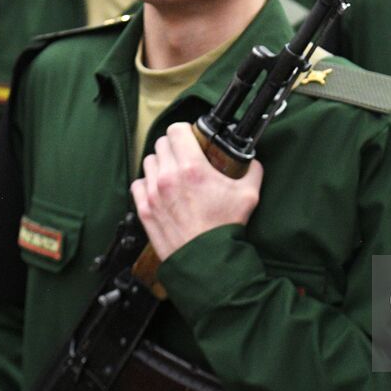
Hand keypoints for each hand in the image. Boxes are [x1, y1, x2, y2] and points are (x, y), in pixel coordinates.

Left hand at [130, 123, 262, 260]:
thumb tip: (252, 161)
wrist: (207, 260)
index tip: (192, 138)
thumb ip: (252, 170)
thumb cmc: (225, 228)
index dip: (185, 130)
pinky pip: (138, 184)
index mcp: (192, 167)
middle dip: (174, 146)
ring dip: (161, 164)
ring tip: (173, 174)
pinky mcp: (145, 209)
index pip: (176, 130)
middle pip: (161, 143)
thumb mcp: (249, 194)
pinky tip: (160, 190)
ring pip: (149, 162)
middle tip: (186, 156)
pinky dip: (147, 183)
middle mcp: (168, 177)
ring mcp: (153, 193)